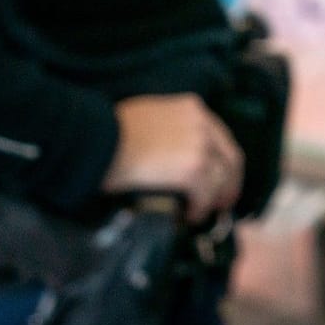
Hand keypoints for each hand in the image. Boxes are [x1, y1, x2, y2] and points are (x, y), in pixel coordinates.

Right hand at [102, 94, 244, 224]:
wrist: (96, 141)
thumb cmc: (109, 132)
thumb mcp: (148, 117)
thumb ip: (170, 130)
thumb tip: (175, 157)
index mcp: (191, 108)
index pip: (220, 138)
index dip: (224, 162)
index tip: (223, 179)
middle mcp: (201, 124)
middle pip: (229, 159)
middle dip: (229, 184)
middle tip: (221, 204)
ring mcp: (199, 146)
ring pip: (219, 179)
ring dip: (211, 199)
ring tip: (198, 212)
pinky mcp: (191, 169)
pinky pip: (205, 195)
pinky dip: (199, 208)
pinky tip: (188, 216)